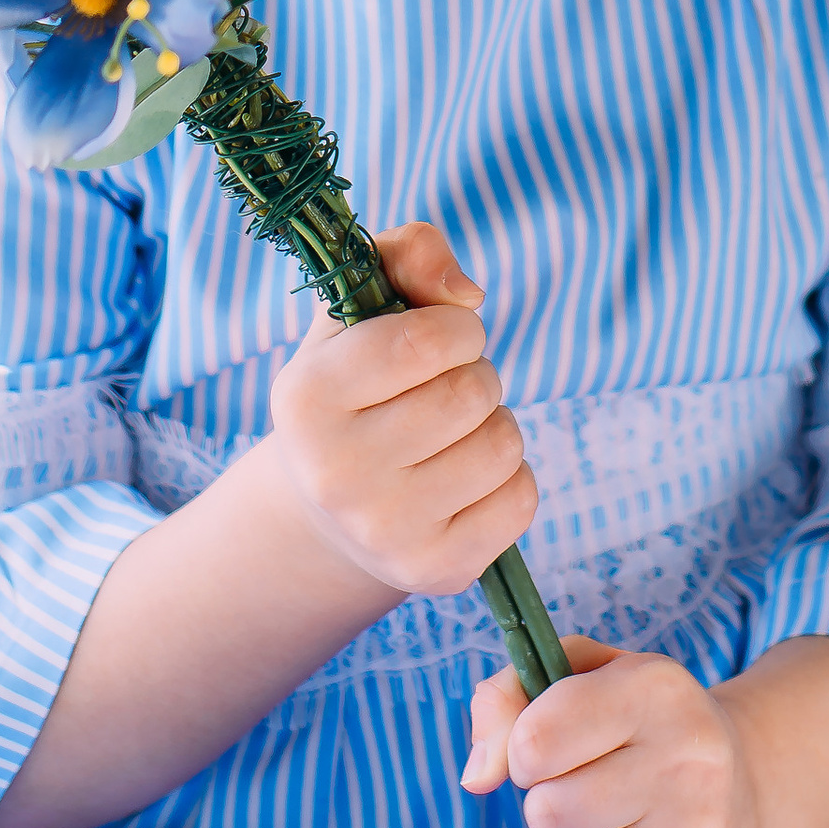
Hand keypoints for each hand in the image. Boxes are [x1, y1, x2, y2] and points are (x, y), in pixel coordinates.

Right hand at [268, 221, 536, 602]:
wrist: (330, 506)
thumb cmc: (358, 383)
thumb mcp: (361, 308)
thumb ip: (409, 255)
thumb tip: (466, 293)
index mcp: (306, 397)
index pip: (428, 339)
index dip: (456, 327)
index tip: (443, 337)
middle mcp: (335, 474)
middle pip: (471, 393)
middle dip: (475, 376)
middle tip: (442, 391)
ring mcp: (384, 533)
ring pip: (504, 445)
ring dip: (493, 425)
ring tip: (451, 435)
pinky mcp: (434, 572)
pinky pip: (522, 499)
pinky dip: (509, 478)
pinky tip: (465, 480)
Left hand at [461, 640, 761, 827]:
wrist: (747, 784)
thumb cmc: (639, 725)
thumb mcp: (582, 678)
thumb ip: (508, 698)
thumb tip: (475, 777)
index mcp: (657, 689)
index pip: (534, 739)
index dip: (522, 749)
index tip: (550, 746)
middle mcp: (690, 759)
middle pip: (545, 814)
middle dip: (547, 806)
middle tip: (586, 791)